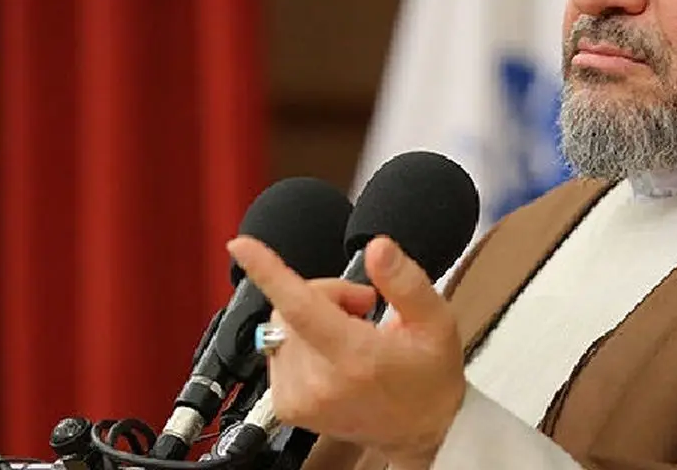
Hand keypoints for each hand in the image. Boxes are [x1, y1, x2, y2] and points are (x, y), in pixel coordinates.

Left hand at [227, 235, 466, 469]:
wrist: (421, 430)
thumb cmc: (429, 374)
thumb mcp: (435, 320)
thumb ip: (405, 281)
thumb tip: (378, 248)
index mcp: (357, 358)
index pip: (302, 307)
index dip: (268, 272)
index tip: (241, 246)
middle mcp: (321, 383)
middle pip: (291, 306)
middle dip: (323, 294)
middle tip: (361, 308)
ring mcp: (300, 398)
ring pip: (281, 325)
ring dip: (310, 318)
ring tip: (350, 334)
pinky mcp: (287, 406)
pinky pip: (278, 349)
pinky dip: (301, 342)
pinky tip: (332, 354)